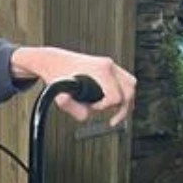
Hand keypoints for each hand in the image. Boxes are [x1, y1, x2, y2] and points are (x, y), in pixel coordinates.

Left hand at [10, 46, 134, 126]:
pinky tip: (112, 103)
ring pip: (130, 84)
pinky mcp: (108, 66)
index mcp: (100, 70)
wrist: (52, 61)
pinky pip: (124, 81)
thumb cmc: (56, 76)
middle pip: (129, 90)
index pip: (115, 96)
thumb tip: (88, 117)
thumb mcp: (62, 97)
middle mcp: (108, 65)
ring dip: (126, 100)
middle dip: (122, 109)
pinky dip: (122, 93)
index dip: (104, 107)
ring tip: (116, 113)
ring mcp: (109, 64)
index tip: (92, 108)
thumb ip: (75, 111)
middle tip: (112, 121)